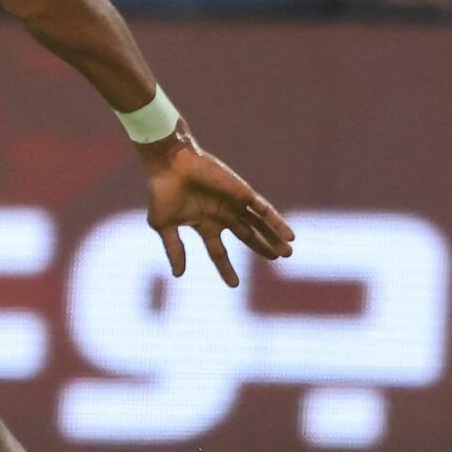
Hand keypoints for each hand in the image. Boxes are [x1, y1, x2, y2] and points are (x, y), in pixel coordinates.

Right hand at [138, 127, 294, 286]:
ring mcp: (233, 204)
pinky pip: (264, 210)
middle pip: (247, 236)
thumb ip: (174, 249)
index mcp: (204, 224)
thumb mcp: (164, 226)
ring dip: (273, 238)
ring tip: (288, 253)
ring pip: (259, 224)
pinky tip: (289, 236)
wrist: (169, 166)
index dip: (226, 268)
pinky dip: (277, 223)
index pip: (218, 251)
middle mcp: (222, 215)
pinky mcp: (242, 193)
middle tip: (278, 258)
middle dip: (262, 247)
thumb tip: (179, 275)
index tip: (234, 285)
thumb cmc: (162, 192)